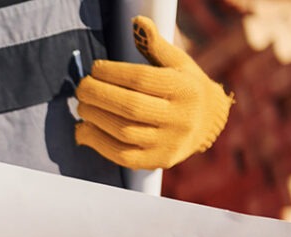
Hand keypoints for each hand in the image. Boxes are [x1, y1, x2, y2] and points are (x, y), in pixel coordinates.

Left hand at [74, 16, 233, 169]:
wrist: (208, 123)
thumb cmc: (185, 87)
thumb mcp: (177, 63)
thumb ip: (155, 46)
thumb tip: (137, 23)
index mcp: (185, 89)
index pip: (141, 80)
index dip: (112, 73)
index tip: (95, 68)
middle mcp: (180, 118)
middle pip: (130, 107)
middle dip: (98, 95)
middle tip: (81, 88)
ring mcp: (169, 142)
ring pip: (123, 132)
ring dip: (94, 118)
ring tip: (82, 106)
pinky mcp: (157, 161)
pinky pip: (122, 155)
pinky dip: (97, 143)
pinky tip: (84, 130)